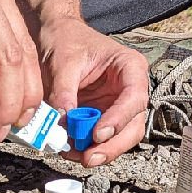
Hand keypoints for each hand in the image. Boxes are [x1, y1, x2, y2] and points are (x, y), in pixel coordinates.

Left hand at [37, 18, 148, 167]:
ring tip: (74, 155)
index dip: (120, 119)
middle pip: (133, 125)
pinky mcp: (101, 117)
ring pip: (120, 137)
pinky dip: (87, 148)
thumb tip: (62, 122)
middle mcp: (129, 89)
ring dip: (100, 151)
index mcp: (130, 67)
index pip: (134, 97)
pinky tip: (70, 151)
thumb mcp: (63, 61)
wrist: (56, 35)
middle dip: (112, 145)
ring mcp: (116, 106)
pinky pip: (101, 139)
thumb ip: (64, 92)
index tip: (98, 134)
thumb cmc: (66, 39)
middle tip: (88, 158)